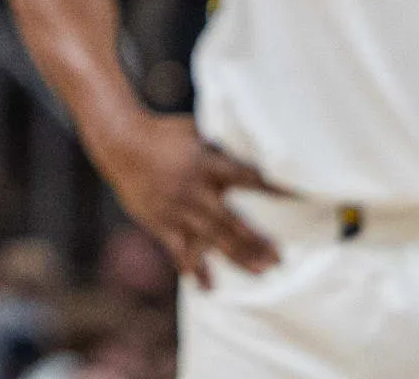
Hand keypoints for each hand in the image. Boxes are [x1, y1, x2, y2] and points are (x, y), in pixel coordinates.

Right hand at [90, 111, 280, 285]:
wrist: (119, 141)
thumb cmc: (161, 131)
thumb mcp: (194, 131)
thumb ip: (220, 144)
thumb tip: (252, 142)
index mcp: (207, 165)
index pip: (249, 179)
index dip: (274, 188)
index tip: (299, 198)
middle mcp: (196, 191)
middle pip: (233, 222)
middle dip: (258, 242)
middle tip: (280, 259)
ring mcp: (178, 209)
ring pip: (212, 240)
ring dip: (238, 257)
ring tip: (261, 271)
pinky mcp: (161, 222)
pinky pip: (179, 250)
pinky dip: (193, 268)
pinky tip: (207, 286)